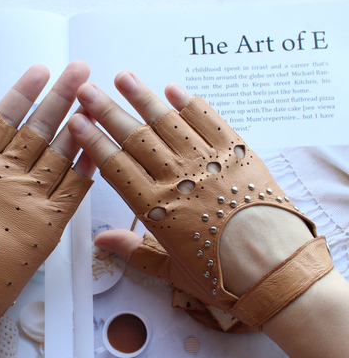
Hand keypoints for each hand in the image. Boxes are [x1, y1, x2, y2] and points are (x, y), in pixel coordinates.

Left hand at [0, 61, 94, 347]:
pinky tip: (95, 148)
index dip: (22, 94)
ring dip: (76, 129)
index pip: (3, 120)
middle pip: (38, 131)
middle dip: (59, 99)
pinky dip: (85, 171)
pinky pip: (72, 192)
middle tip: (80, 70)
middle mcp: (8, 177)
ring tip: (93, 101)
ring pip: (59, 156)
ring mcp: (31, 200)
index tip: (40, 69)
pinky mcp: (48, 224)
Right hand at [68, 71, 330, 329]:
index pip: (117, 167)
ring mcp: (208, 163)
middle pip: (136, 138)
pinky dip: (191, 104)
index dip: (94, 142)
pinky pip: (210, 121)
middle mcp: (179, 179)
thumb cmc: (225, 279)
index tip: (77, 122)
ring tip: (123, 78)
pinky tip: (174, 89)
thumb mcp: (174, 272)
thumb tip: (100, 242)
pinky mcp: (237, 154)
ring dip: (143, 98)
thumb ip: (133, 252)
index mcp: (158, 209)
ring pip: (168, 123)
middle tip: (87, 90)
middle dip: (108, 112)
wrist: (279, 272)